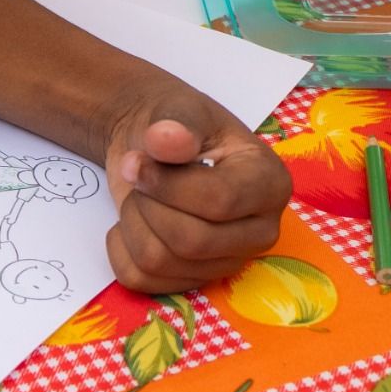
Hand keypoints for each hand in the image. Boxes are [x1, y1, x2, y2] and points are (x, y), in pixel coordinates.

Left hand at [100, 78, 290, 291]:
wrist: (158, 147)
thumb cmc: (179, 127)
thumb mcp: (180, 109)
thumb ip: (178, 122)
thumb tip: (168, 138)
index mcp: (270, 184)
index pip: (220, 202)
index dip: (168, 185)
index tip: (139, 161)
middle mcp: (259, 231)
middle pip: (191, 242)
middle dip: (149, 204)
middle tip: (141, 177)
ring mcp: (227, 262)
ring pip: (161, 262)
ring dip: (132, 222)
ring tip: (140, 196)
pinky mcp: (193, 281)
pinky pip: (142, 281)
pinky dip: (120, 249)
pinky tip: (131, 223)